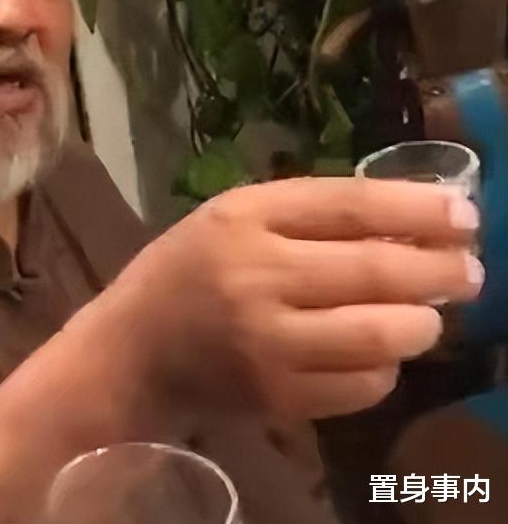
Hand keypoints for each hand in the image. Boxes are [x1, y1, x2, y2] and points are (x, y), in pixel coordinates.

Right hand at [90, 177, 482, 423]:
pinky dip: (386, 369)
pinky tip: (380, 353)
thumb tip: (405, 224)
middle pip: (374, 272)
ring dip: (421, 324)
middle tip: (469, 270)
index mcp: (243, 218)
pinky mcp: (278, 398)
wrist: (134, 349)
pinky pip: (361, 387)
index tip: (463, 215)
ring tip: (427, 315)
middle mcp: (256, 277)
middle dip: (439, 271)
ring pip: (379, 336)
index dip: (416, 210)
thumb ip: (308, 215)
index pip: (348, 206)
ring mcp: (268, 344)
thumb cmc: (188, 268)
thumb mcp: (233, 217)